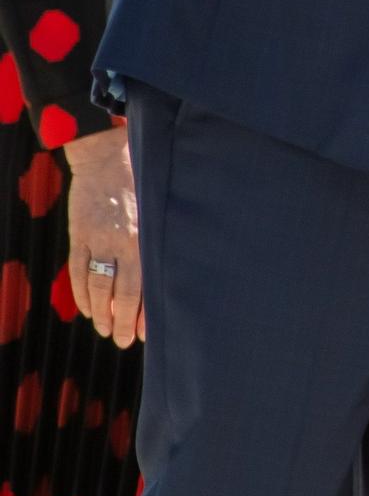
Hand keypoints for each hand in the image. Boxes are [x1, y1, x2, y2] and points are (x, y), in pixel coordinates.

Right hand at [64, 127, 142, 348]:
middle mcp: (124, 241)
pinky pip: (78, 272)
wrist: (108, 155)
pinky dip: (81, 295)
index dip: (144, 314)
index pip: (146, 287)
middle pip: (122, 294)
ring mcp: (99, 239)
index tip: (146, 334)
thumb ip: (157, 242)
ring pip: (97, 288)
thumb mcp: (157, 210)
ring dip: (100, 314)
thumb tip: (163, 279)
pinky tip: (88, 308)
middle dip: (123, 323)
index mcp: (148, 237)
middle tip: (124, 341)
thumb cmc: (143, 182)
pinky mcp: (79, 235)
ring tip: (105, 329)